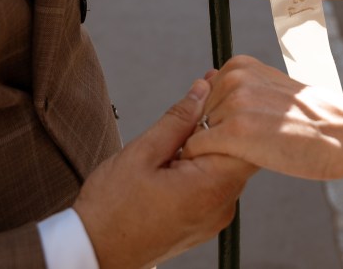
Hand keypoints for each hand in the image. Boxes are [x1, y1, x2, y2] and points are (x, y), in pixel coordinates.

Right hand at [73, 79, 256, 268]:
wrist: (95, 253)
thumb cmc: (112, 210)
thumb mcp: (142, 153)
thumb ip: (178, 120)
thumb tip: (201, 91)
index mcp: (210, 188)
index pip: (246, 139)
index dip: (232, 110)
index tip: (214, 90)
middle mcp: (222, 206)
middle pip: (239, 152)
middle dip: (219, 125)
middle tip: (195, 104)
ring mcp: (216, 217)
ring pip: (226, 167)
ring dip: (208, 147)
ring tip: (177, 140)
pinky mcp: (207, 222)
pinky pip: (215, 185)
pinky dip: (202, 168)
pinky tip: (177, 161)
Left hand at [182, 56, 342, 180]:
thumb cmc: (312, 119)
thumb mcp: (273, 89)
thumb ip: (242, 88)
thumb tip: (207, 87)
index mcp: (240, 65)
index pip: (203, 97)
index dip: (217, 119)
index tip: (242, 131)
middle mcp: (233, 78)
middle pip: (197, 115)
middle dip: (212, 133)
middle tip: (246, 146)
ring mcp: (233, 104)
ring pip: (196, 133)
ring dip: (211, 149)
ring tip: (246, 154)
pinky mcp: (235, 133)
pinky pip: (198, 149)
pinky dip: (206, 162)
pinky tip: (234, 164)